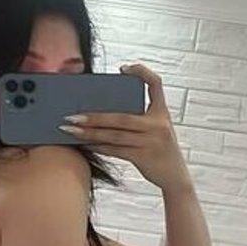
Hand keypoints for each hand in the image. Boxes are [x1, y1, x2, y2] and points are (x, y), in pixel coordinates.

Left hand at [58, 63, 193, 192]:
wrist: (175, 176)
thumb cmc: (159, 148)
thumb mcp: (156, 128)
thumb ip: (138, 117)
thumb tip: (102, 109)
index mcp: (162, 112)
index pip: (156, 84)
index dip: (141, 72)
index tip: (122, 68)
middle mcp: (158, 124)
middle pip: (121, 117)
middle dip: (94, 116)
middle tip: (71, 116)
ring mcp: (152, 141)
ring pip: (115, 135)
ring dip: (90, 133)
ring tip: (71, 130)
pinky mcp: (144, 157)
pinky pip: (116, 150)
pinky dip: (98, 146)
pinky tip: (85, 144)